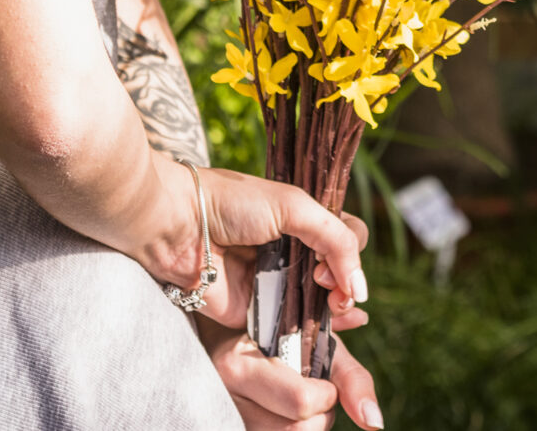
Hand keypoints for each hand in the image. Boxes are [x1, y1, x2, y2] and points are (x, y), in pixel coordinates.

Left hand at [185, 168, 371, 331]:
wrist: (177, 226)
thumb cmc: (231, 204)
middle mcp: (290, 252)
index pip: (345, 237)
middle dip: (347, 283)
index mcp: (299, 220)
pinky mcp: (257, 313)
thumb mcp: (294, 206)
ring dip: (338, 311)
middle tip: (328, 285)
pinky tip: (334, 330)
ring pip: (320, 304)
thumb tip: (359, 287)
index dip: (349, 253)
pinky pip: (293, 328)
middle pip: (338, 273)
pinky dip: (315, 333)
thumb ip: (336, 240)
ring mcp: (275, 284)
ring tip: (336, 308)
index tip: (328, 261)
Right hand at [202, 323, 382, 430]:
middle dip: (321, 416)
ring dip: (308, 428)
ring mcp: (225, 420)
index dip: (326, 395)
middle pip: (297, 430)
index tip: (323, 381)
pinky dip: (294, 430)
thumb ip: (352, 379)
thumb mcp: (317, 345)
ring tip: (300, 406)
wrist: (226, 344)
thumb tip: (374, 422)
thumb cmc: (280, 341)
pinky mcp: (233, 429)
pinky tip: (287, 417)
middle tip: (315, 395)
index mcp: (239, 366)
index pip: (301, 401)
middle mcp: (223, 398)